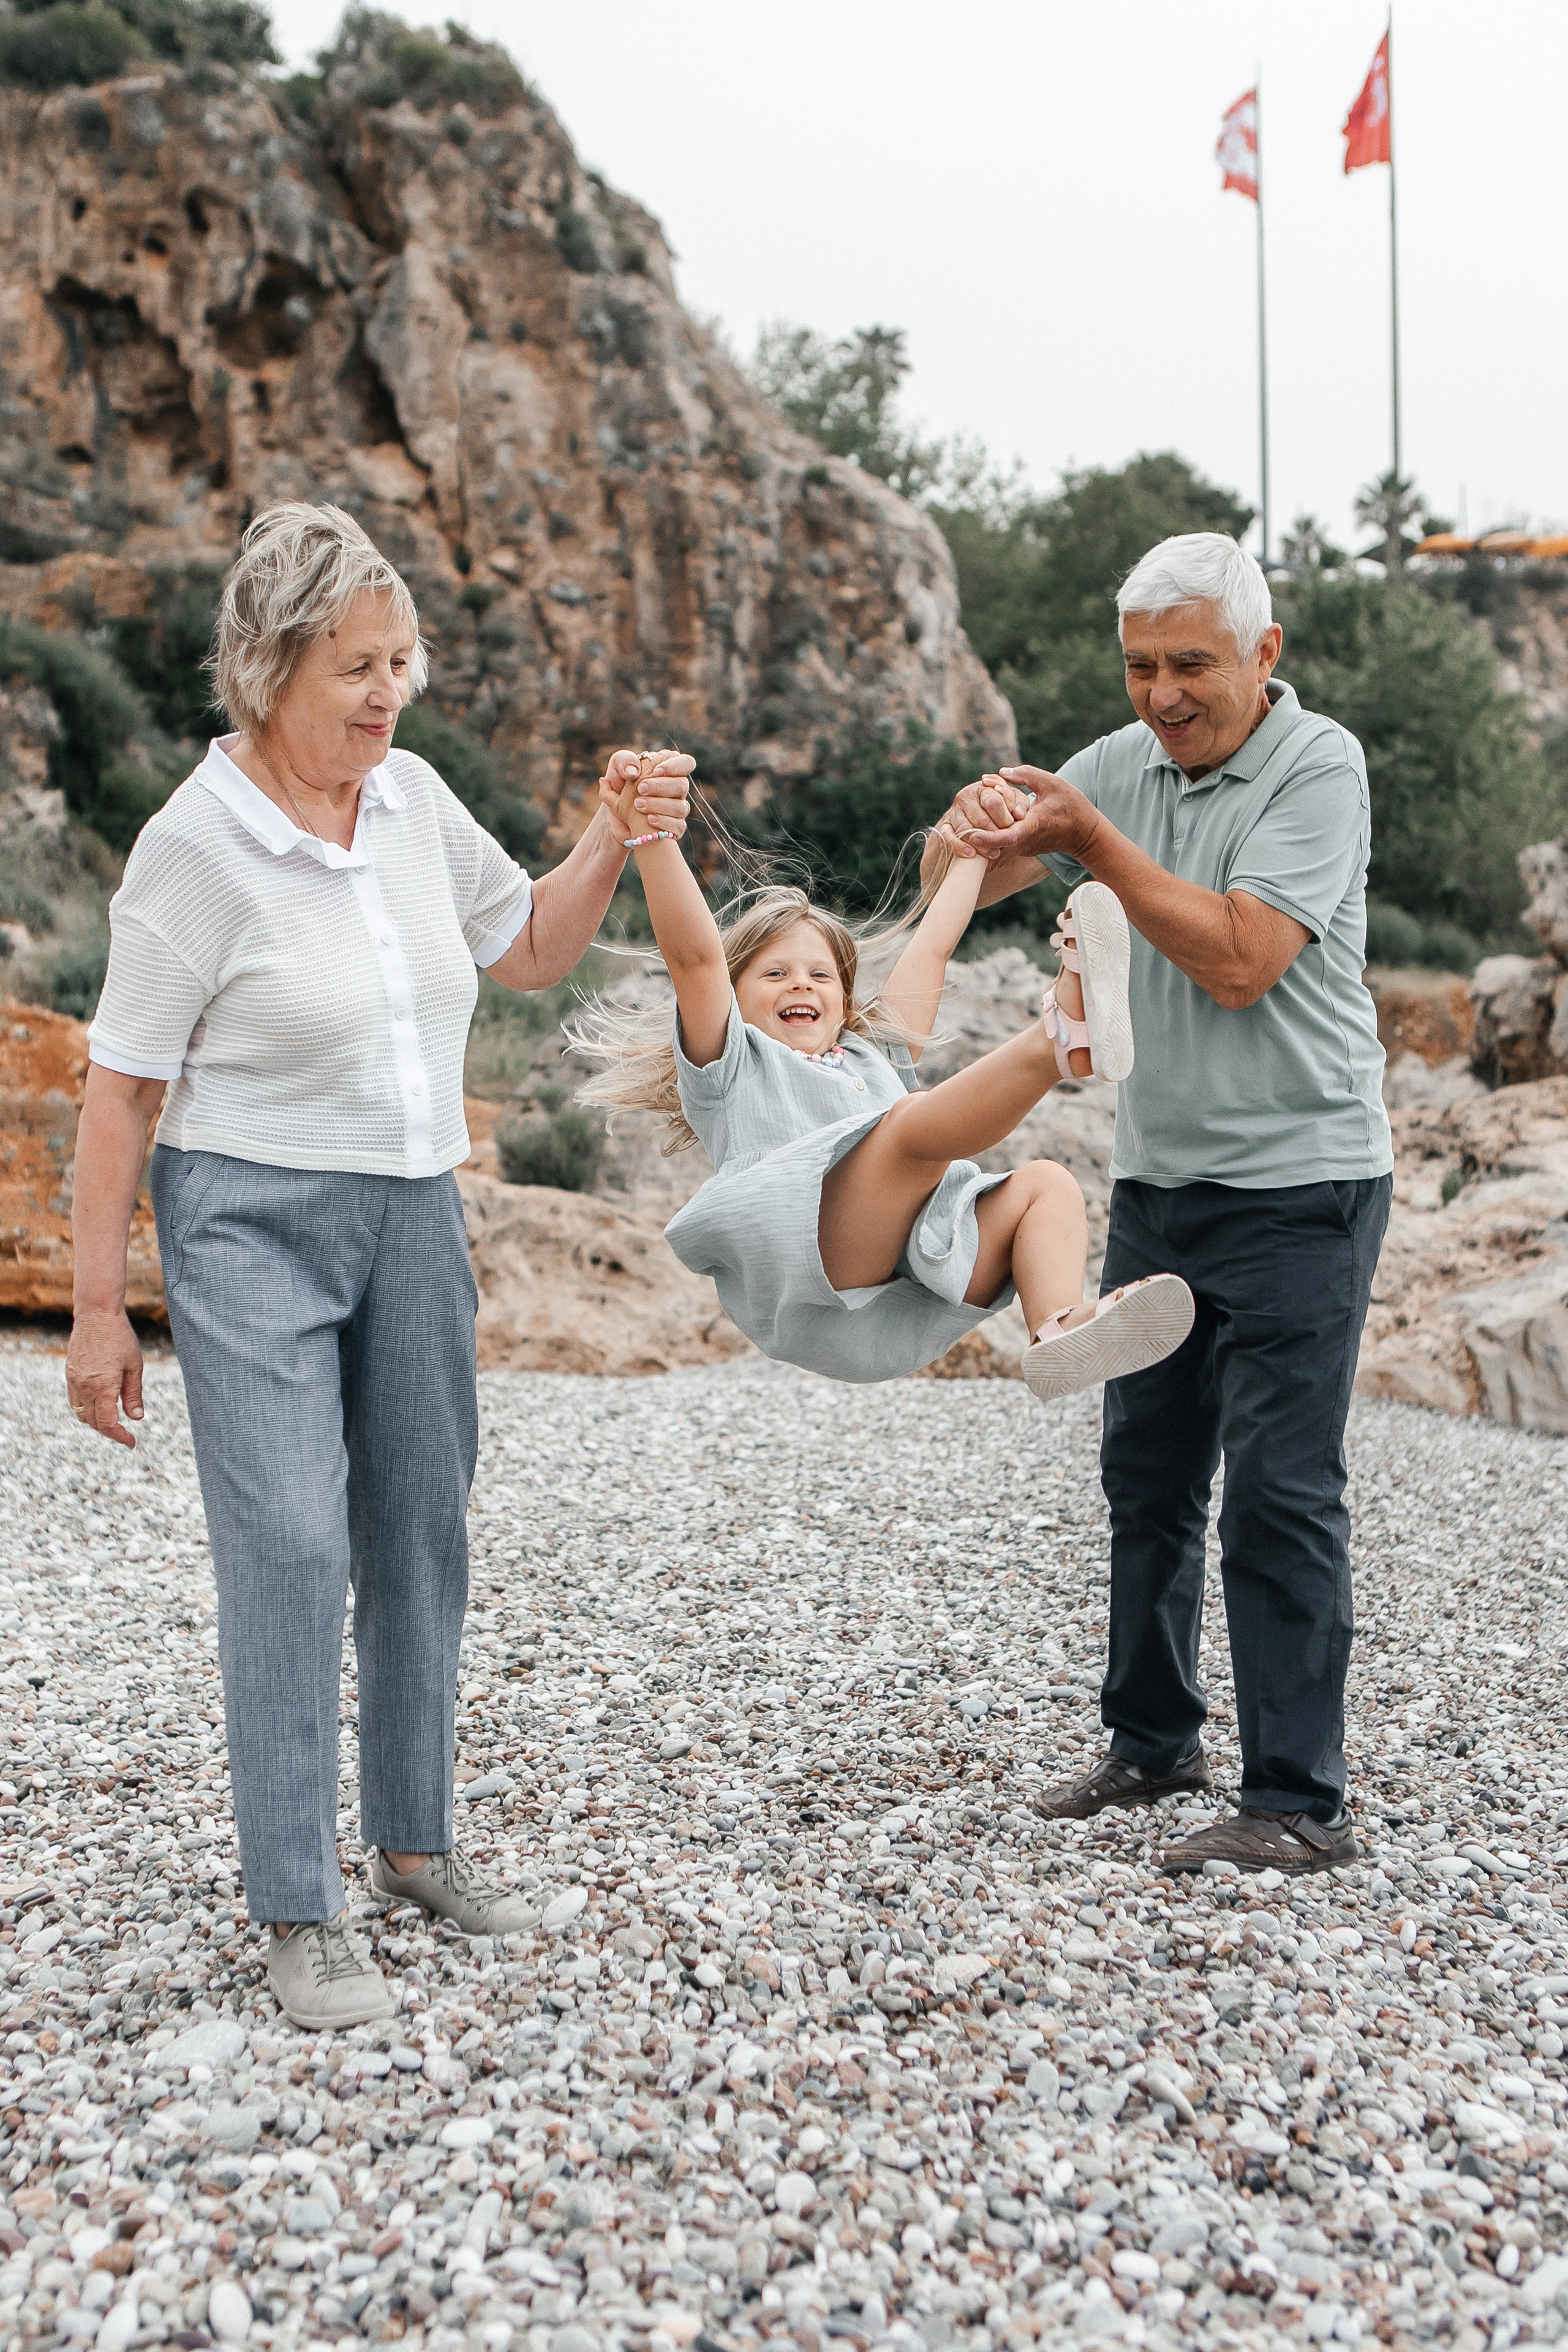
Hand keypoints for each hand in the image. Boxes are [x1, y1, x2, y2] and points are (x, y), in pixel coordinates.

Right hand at [66, 1307, 144, 1448]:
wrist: (96, 1315)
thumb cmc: (120, 1338)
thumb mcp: (134, 1366)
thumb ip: (134, 1394)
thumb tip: (136, 1418)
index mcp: (103, 1386)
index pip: (108, 1423)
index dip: (120, 1437)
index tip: (131, 1442)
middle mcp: (85, 1387)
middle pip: (94, 1422)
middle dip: (110, 1431)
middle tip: (125, 1433)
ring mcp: (74, 1381)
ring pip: (82, 1414)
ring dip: (96, 1422)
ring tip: (113, 1421)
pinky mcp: (70, 1375)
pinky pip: (75, 1402)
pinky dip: (86, 1410)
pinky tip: (99, 1406)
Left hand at [597, 748, 694, 844]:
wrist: (614, 818)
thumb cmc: (620, 789)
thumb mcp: (617, 770)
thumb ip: (623, 761)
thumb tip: (633, 772)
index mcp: (667, 771)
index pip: (686, 763)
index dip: (675, 766)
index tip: (655, 771)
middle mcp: (675, 790)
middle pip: (682, 785)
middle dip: (661, 786)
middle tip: (641, 788)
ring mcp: (677, 809)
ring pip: (680, 807)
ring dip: (659, 805)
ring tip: (638, 805)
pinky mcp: (675, 828)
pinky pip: (678, 826)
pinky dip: (663, 822)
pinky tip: (649, 819)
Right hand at [918, 772, 1032, 891]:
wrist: (982, 818)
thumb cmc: (1003, 810)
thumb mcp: (1015, 803)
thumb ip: (1020, 805)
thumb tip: (1018, 815)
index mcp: (984, 787)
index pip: (993, 802)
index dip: (1004, 819)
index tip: (1011, 828)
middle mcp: (965, 797)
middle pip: (980, 819)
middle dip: (994, 834)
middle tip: (1003, 844)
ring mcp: (953, 812)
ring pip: (966, 830)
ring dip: (981, 844)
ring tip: (993, 853)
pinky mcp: (944, 826)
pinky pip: (948, 837)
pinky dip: (959, 846)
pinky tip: (971, 854)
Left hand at [957, 765, 1098, 864]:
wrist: (1085, 832)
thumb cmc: (1070, 804)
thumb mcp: (1051, 782)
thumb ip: (1025, 775)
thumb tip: (1001, 772)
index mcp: (1033, 826)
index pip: (1008, 836)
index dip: (988, 838)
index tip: (970, 835)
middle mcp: (1026, 842)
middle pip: (996, 850)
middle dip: (975, 845)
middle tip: (956, 834)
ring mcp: (1023, 849)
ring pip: (996, 854)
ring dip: (979, 847)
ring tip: (961, 835)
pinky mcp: (1022, 850)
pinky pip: (1001, 851)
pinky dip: (988, 846)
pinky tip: (974, 837)